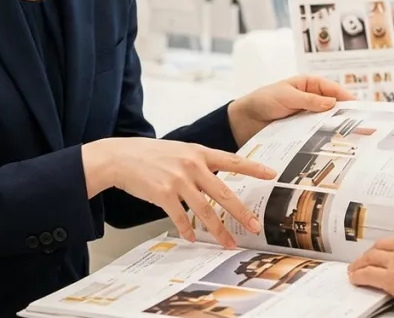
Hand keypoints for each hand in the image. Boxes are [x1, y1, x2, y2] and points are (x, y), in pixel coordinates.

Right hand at [88, 138, 275, 248]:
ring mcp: (178, 180)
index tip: (272, 174)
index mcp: (199, 152)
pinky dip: (188, 229)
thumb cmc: (152, 155)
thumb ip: (199, 161)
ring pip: (205, 210)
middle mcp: (192, 165)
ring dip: (218, 230)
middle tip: (254, 226)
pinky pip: (181, 217)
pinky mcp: (163, 194)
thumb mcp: (180, 151)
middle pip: (223, 192)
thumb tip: (219, 177)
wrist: (122, 157)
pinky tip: (193, 237)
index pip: (232, 160)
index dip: (254, 167)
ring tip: (228, 243)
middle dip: (241, 212)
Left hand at [227, 75, 353, 145]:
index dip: (348, 99)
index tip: (361, 109)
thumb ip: (308, 100)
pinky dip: (326, 140)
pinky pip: (317, 135)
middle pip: (335, 108)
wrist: (243, 120)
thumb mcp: (286, 96)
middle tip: (366, 128)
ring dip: (339, 131)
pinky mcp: (303, 132)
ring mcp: (308, 117)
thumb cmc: (263, 100)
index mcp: (310, 85)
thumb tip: (332, 103)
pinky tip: (335, 149)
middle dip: (349, 117)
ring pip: (328, 123)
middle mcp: (312, 101)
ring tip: (356, 142)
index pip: (333, 90)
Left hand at [348, 226, 393, 317]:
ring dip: (361, 262)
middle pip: (383, 245)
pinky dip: (359, 275)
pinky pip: (368, 274)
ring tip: (357, 267)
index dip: (391, 245)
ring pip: (372, 257)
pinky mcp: (392, 278)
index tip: (387, 249)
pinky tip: (356, 278)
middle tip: (368, 257)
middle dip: (373, 252)